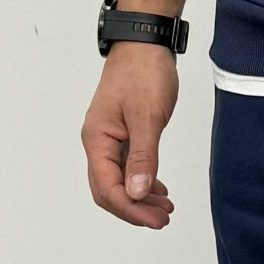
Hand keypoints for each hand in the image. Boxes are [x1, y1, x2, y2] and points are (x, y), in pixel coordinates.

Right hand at [82, 45, 179, 229]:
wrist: (145, 44)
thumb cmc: (143, 73)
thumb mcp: (147, 117)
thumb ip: (143, 157)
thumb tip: (137, 192)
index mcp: (98, 139)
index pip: (107, 188)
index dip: (131, 209)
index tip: (156, 220)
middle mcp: (98, 142)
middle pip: (108, 190)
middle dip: (134, 209)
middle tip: (162, 219)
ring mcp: (110, 139)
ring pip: (118, 181)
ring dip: (140, 198)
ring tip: (165, 209)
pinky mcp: (123, 134)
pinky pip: (127, 168)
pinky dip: (142, 182)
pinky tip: (158, 190)